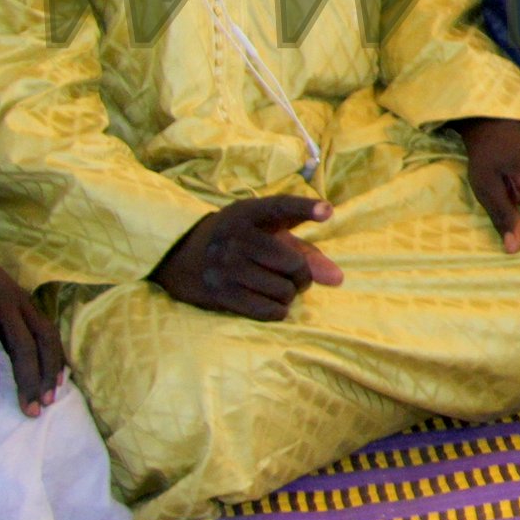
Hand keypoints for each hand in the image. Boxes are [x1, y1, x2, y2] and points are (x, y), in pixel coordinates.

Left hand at [0, 239, 64, 413]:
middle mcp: (1, 298)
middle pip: (23, 344)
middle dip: (29, 380)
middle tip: (31, 412)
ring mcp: (19, 297)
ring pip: (44, 336)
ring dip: (50, 369)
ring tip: (50, 399)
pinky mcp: (27, 299)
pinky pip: (48, 329)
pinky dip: (55, 355)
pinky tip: (57, 377)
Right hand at [153, 195, 340, 320]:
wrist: (182, 255)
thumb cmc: (238, 241)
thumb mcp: (267, 234)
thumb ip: (305, 251)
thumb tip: (337, 279)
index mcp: (250, 214)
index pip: (281, 208)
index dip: (305, 208)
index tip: (327, 211)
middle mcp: (236, 238)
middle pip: (294, 265)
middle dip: (303, 276)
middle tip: (295, 277)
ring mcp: (225, 266)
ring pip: (284, 291)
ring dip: (290, 295)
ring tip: (279, 288)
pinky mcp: (219, 293)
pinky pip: (268, 310)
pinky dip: (278, 311)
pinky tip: (271, 303)